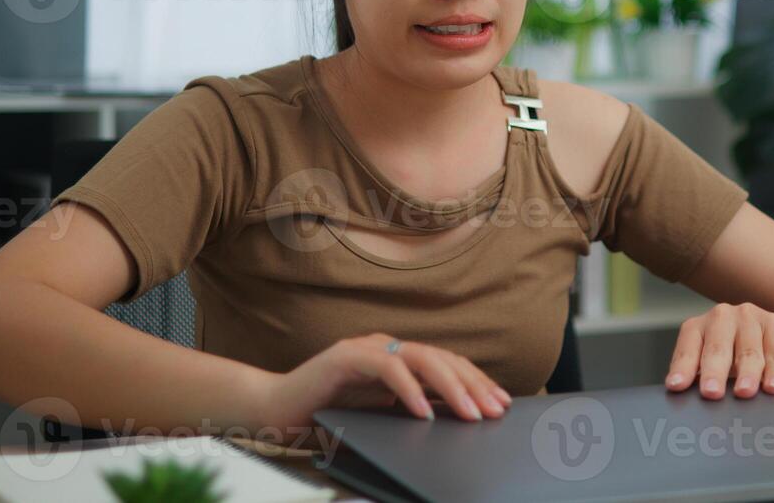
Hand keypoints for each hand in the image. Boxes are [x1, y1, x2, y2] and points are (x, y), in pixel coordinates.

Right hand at [260, 332, 511, 430]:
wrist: (273, 413)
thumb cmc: (324, 418)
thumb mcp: (379, 419)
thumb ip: (409, 415)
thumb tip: (451, 425)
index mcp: (398, 361)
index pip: (446, 365)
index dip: (476, 382)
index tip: (500, 403)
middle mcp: (386, 349)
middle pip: (441, 359)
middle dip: (473, 385)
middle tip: (495, 410)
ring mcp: (366, 349)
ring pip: (421, 358)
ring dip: (450, 386)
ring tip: (470, 412)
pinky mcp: (346, 357)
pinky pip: (387, 368)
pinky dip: (408, 389)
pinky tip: (423, 412)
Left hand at [665, 302, 773, 399]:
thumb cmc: (736, 358)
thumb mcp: (714, 366)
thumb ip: (699, 378)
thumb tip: (687, 401)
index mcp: (698, 327)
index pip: (688, 349)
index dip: (682, 368)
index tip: (676, 386)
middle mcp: (721, 316)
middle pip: (717, 347)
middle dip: (714, 371)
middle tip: (711, 392)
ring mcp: (749, 317)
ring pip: (748, 351)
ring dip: (747, 374)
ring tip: (744, 392)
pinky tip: (773, 387)